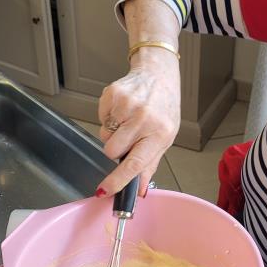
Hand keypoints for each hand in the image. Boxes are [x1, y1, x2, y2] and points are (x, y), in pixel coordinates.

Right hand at [97, 50, 179, 195]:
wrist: (158, 76)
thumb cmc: (163, 108)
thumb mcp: (165, 138)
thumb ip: (149, 165)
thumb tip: (139, 191)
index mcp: (160, 133)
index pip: (135, 163)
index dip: (117, 180)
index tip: (104, 191)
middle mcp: (144, 118)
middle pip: (111, 150)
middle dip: (116, 149)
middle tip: (129, 137)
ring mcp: (127, 105)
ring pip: (104, 136)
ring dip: (113, 133)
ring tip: (128, 121)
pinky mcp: (112, 94)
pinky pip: (101, 118)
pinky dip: (109, 117)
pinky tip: (123, 110)